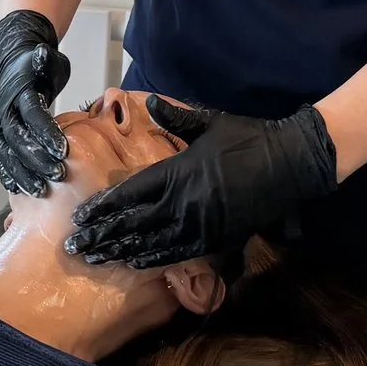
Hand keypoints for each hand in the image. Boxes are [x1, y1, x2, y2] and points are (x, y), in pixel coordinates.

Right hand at [0, 9, 71, 197]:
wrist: (12, 63)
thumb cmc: (36, 65)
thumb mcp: (45, 59)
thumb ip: (43, 61)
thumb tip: (41, 54)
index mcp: (18, 92)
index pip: (32, 115)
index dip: (46, 133)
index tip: (63, 150)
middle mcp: (4, 110)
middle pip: (18, 140)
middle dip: (37, 160)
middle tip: (58, 175)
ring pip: (7, 154)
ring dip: (23, 173)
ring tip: (41, 190)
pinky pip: (0, 159)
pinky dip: (9, 174)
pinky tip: (19, 189)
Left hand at [64, 98, 338, 267]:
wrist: (290, 163)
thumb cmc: (247, 138)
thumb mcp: (209, 122)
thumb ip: (175, 116)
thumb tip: (148, 102)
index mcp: (178, 170)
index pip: (131, 193)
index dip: (103, 207)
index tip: (81, 217)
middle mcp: (185, 200)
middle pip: (134, 222)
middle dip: (103, 235)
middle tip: (75, 247)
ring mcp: (202, 223)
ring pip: (153, 242)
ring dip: (122, 251)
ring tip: (96, 259)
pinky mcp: (219, 237)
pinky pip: (181, 252)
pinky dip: (156, 259)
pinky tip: (138, 263)